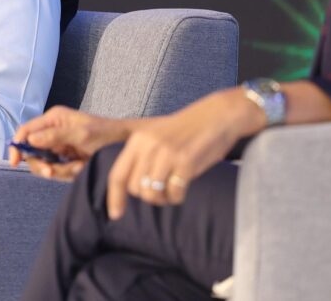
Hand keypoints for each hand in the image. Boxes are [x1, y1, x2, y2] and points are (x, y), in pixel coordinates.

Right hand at [9, 106, 134, 181]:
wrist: (127, 146)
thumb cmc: (106, 134)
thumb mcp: (81, 134)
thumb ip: (55, 136)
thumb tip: (30, 140)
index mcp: (53, 119)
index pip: (26, 131)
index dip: (17, 146)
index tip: (16, 162)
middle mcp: (52, 131)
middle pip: (32, 152)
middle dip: (42, 164)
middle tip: (52, 173)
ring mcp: (59, 146)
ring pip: (45, 164)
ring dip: (60, 170)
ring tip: (78, 167)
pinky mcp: (66, 159)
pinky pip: (58, 171)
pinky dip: (68, 173)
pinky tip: (81, 167)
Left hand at [106, 88, 263, 218]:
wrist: (216, 116)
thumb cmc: (186, 129)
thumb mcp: (155, 136)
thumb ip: (141, 156)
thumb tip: (131, 187)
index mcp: (138, 140)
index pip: (118, 174)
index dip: (114, 197)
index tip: (115, 214)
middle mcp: (149, 147)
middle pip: (135, 189)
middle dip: (147, 195)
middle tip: (161, 190)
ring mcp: (167, 155)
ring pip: (152, 194)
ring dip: (162, 199)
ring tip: (172, 190)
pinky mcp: (186, 163)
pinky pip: (174, 194)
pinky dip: (177, 197)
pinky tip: (183, 188)